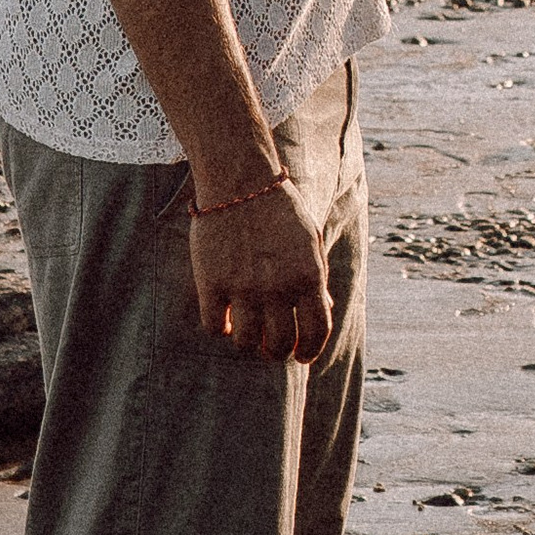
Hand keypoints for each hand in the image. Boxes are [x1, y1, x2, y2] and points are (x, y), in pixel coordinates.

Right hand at [189, 180, 332, 361]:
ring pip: (245, 342)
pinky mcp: (211, 282)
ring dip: (247, 342)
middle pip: (278, 345)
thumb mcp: (309, 240)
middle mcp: (278, 287)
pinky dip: (219, 327)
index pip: (317, 332)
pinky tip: (222, 317)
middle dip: (276, 351)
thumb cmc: (279, 208)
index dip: (310, 351)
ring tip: (246, 331)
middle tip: (269, 346)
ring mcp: (243, 287)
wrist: (240, 179)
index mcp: (308, 277)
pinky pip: (213, 326)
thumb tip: (322, 311)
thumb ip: (316, 277)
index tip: (301, 355)